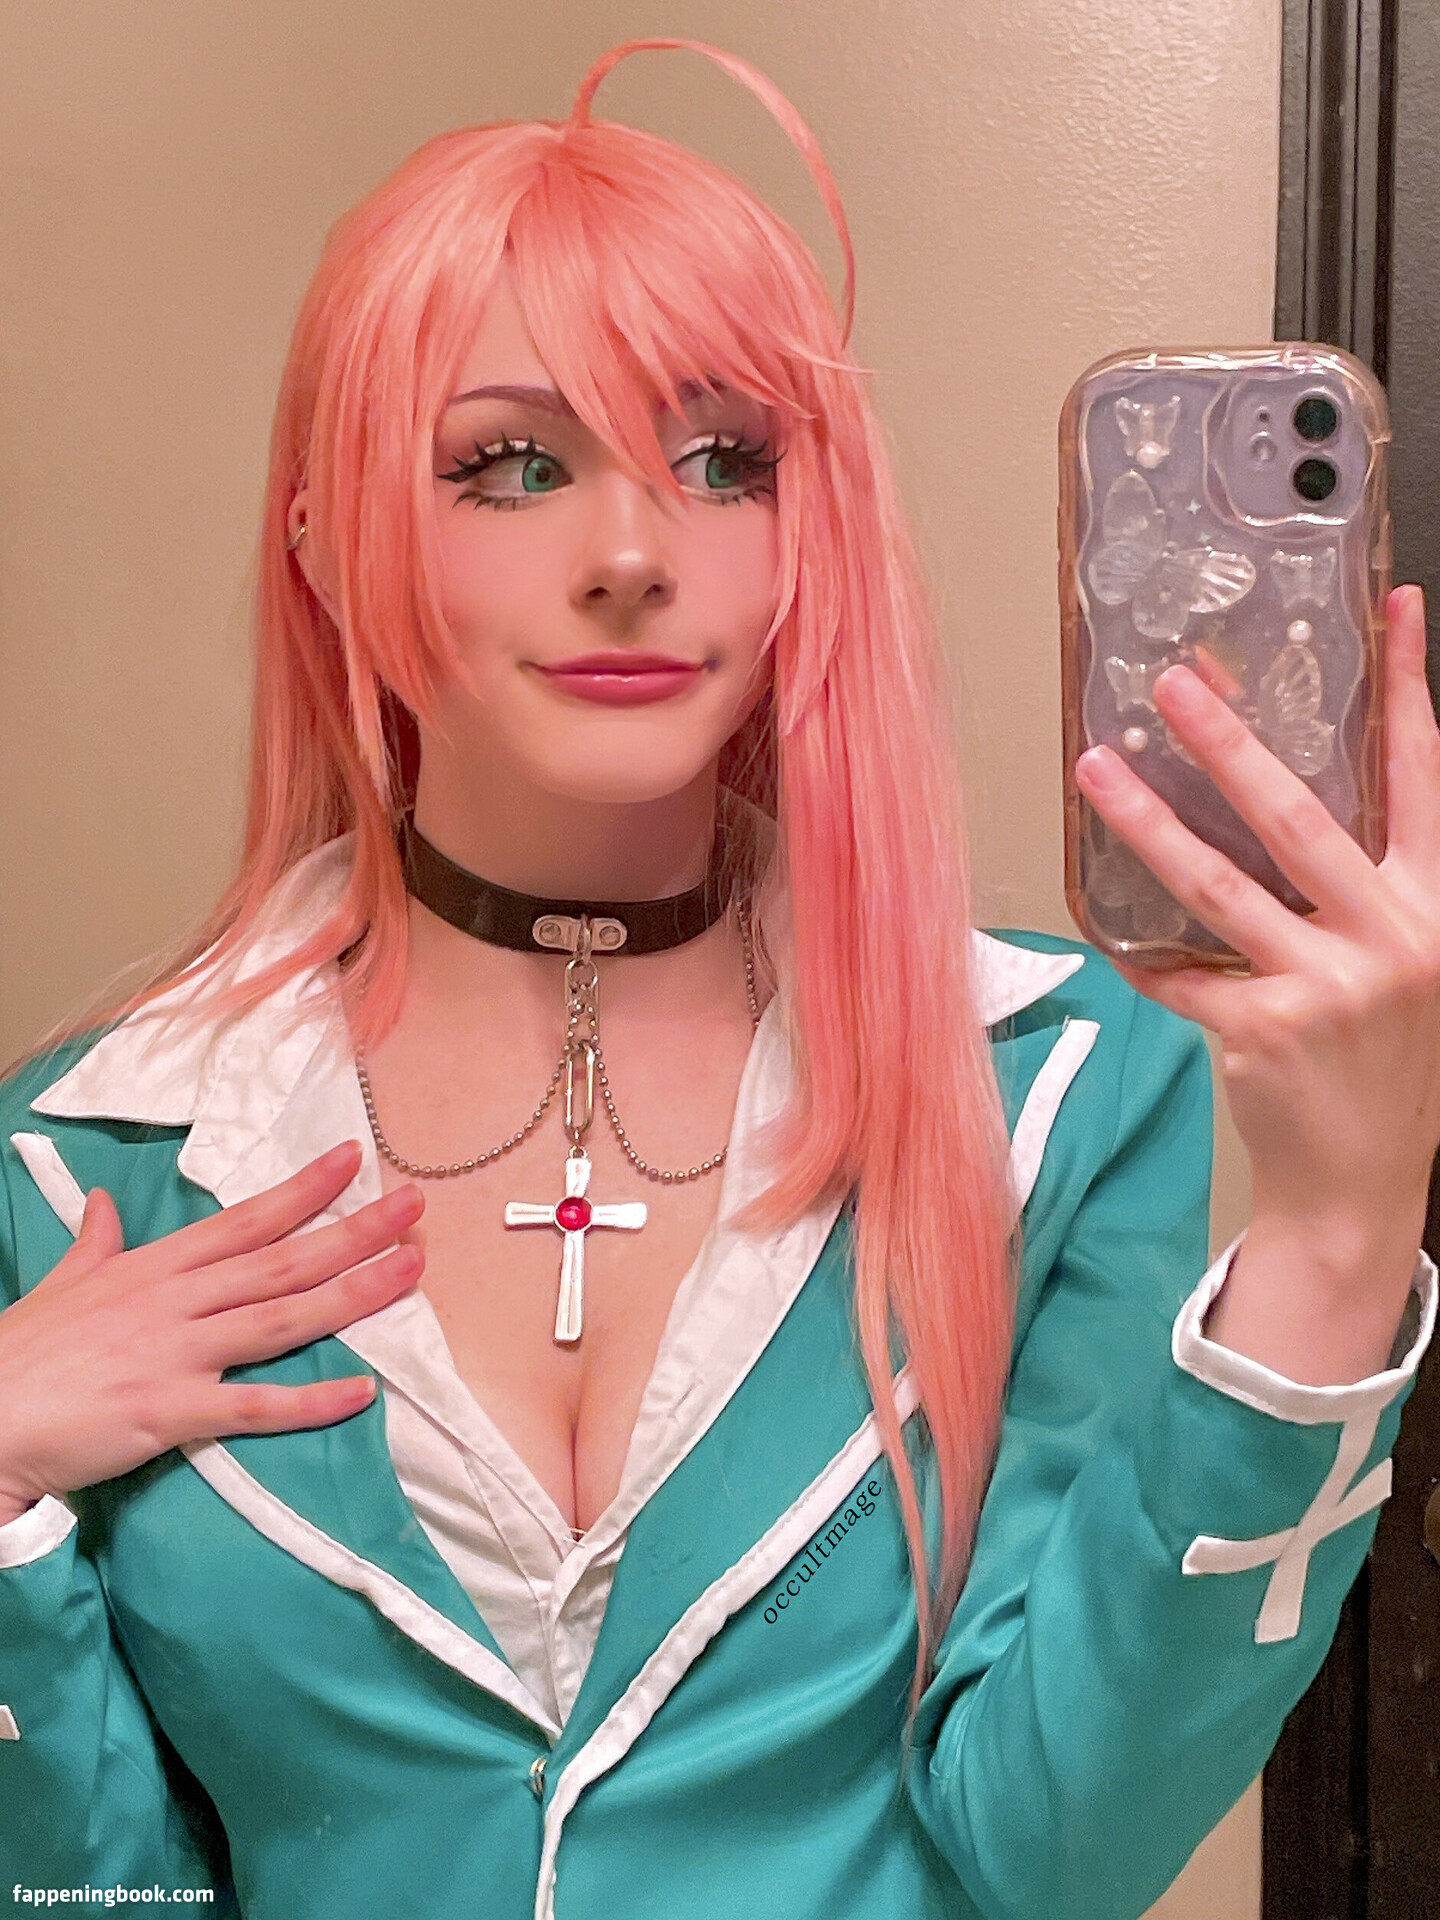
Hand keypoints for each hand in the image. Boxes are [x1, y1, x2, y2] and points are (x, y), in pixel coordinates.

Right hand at [0, 1140, 425, 1521]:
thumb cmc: (21, 1353)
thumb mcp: (64, 1281)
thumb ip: (95, 1242)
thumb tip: (103, 1202)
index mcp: (157, 1266)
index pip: (246, 1218)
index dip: (304, 1190)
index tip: (354, 1159)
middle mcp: (177, 1301)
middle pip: (283, 1260)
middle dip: (355, 1231)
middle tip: (415, 1206)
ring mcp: (178, 1354)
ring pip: (283, 1318)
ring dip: (354, 1294)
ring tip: (411, 1271)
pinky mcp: (171, 1411)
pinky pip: (255, 1406)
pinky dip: (311, 1402)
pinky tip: (362, 1394)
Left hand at [1074, 585, 1439, 1258]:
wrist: (1363, 1180)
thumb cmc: (1385, 1061)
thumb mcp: (1411, 961)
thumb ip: (1372, 886)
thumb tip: (1285, 794)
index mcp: (1437, 908)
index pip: (1424, 777)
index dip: (1409, 687)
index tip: (1394, 607)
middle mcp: (1393, 939)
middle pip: (1299, 816)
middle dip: (1230, 742)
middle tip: (1174, 683)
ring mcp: (1327, 987)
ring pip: (1217, 882)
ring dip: (1147, 820)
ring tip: (1095, 768)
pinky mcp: (1261, 1031)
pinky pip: (1178, 969)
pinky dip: (1138, 944)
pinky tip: (1104, 917)